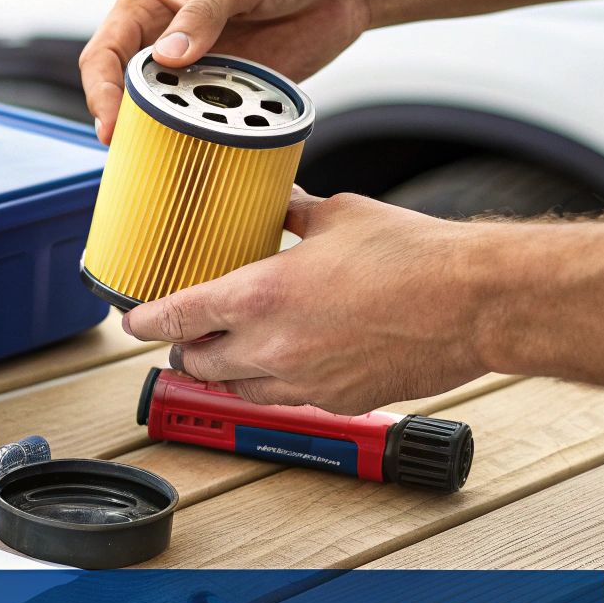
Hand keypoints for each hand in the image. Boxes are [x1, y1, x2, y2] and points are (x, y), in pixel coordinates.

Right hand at [78, 0, 370, 142]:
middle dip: (123, 123)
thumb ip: (205, 13)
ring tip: (166, 161)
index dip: (101, 92)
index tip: (112, 125)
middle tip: (133, 155)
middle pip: (122, 92)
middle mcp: (162, 40)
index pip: (105, 53)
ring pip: (159, 114)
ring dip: (160, 136)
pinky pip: (201, 124)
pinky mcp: (224, 93)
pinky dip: (199, 140)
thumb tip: (167, 56)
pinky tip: (206, 152)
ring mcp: (192, 70)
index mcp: (149, 4)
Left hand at [122, 188, 489, 412]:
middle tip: (184, 332)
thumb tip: (274, 201)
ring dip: (225, 370)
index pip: (177, 317)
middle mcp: (273, 346)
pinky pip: (285, 400)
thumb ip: (292, 213)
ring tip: (228, 351)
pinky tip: (285, 363)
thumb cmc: (413, 256)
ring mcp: (304, 381)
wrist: (471, 303)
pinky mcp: (336, 401)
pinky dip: (273, 384)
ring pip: (237, 389)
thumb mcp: (338, 215)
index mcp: (262, 294)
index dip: (145, 320)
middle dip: (185, 347)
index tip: (132, 318)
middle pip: (198, 360)